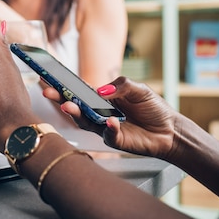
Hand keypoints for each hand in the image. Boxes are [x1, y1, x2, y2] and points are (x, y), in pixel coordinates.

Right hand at [43, 77, 177, 159]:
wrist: (170, 129)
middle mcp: (100, 113)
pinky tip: (110, 122)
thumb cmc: (153, 108)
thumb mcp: (139, 89)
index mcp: (103, 98)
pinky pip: (108, 134)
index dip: (64, 85)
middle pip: (76, 107)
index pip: (80, 91)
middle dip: (61, 99)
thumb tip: (102, 90)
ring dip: (76, 114)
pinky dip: (109, 128)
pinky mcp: (115, 140)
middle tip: (49, 93)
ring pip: (85, 122)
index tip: (49, 78)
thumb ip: (121, 85)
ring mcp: (105, 128)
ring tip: (69, 106)